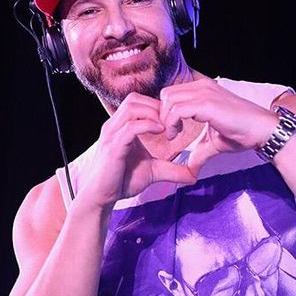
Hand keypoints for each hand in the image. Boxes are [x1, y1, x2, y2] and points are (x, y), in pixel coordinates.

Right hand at [76, 93, 198, 209]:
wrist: (100, 197)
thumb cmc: (121, 181)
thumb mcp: (153, 171)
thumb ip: (172, 170)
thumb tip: (194, 175)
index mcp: (121, 127)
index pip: (139, 102)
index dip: (158, 107)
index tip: (174, 122)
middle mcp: (114, 126)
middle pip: (135, 98)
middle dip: (157, 106)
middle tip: (172, 122)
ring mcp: (112, 134)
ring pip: (132, 107)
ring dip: (153, 113)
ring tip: (166, 127)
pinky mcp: (113, 146)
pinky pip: (131, 126)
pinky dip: (148, 125)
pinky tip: (160, 132)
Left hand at [159, 77, 279, 178]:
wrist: (262, 131)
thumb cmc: (242, 134)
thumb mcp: (213, 142)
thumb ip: (198, 151)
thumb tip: (190, 170)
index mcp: (203, 90)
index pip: (171, 94)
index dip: (166, 112)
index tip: (170, 130)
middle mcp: (202, 87)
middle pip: (166, 94)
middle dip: (162, 115)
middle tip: (170, 133)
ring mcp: (205, 93)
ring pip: (169, 100)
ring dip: (165, 120)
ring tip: (173, 135)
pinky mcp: (207, 104)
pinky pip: (177, 110)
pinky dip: (171, 123)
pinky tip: (176, 135)